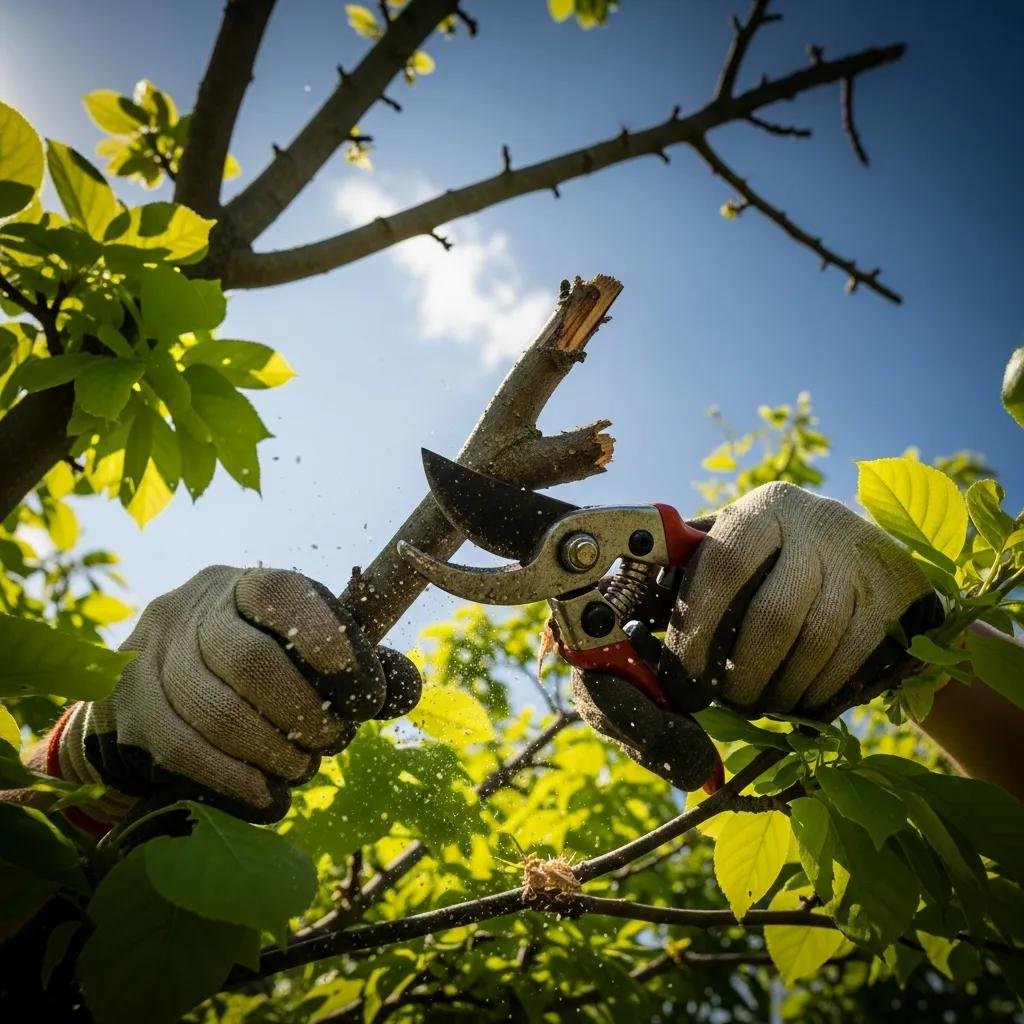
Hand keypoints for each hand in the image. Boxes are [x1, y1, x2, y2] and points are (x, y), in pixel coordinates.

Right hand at [53, 566, 420, 824]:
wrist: (157, 686)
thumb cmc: (254, 663)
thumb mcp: (300, 646)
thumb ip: (354, 665)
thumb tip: (404, 689)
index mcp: (244, 585)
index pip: (282, 593)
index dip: (327, 639)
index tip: (363, 691)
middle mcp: (190, 610)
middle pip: (249, 660)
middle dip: (303, 711)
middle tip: (336, 739)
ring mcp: (151, 656)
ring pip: (215, 711)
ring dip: (272, 752)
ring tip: (305, 768)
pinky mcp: (129, 707)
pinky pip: (184, 750)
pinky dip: (235, 780)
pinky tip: (270, 796)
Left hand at [573, 482, 942, 786]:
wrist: (872, 552)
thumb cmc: (776, 557)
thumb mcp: (736, 546)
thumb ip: (692, 573)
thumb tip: (633, 621)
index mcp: (763, 509)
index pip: (723, 568)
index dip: (697, 630)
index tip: (680, 675)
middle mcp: (816, 524)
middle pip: (774, 617)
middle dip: (740, 673)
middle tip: (721, 702)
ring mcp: (860, 561)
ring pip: (816, 644)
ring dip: (779, 689)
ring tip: (756, 705)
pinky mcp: (892, 597)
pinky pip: (851, 658)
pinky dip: (818, 690)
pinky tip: (796, 701)